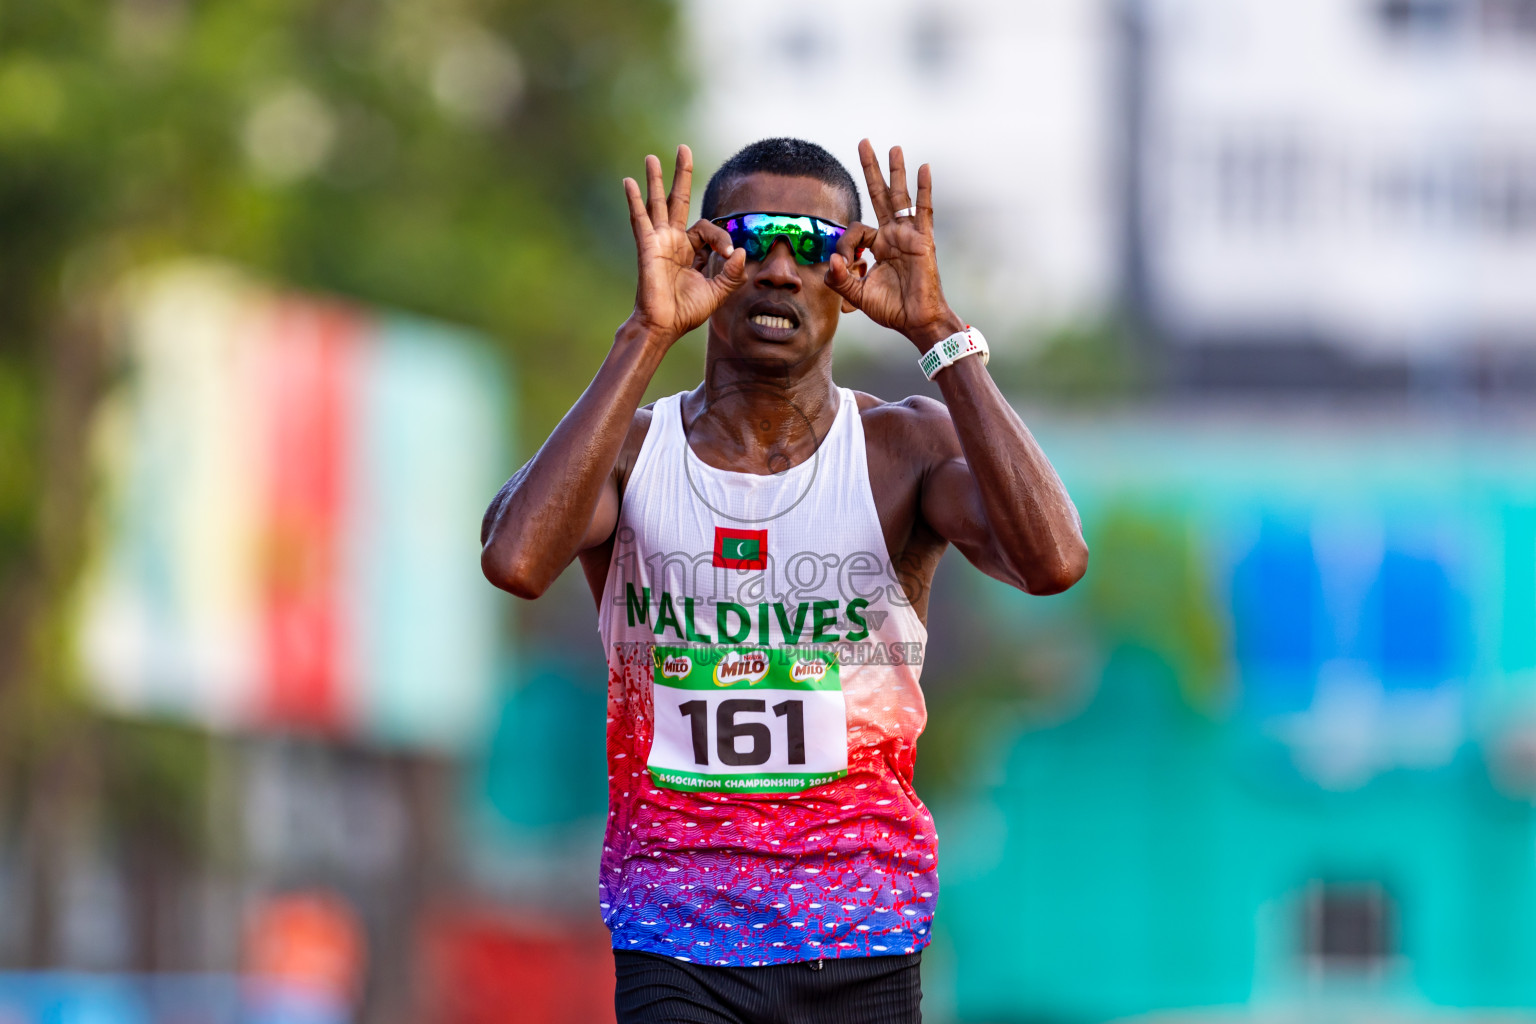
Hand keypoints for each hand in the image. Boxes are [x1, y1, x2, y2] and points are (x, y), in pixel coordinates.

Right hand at [623, 145, 746, 343]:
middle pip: (678, 200)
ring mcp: (658, 241)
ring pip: (657, 203)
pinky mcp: (647, 246)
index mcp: (690, 250)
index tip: (730, 254)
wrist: (664, 326)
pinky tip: (628, 182)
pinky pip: (640, 219)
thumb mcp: (718, 292)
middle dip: (682, 175)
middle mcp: (673, 241)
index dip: (722, 237)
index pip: (708, 229)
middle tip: (684, 148)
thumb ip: (732, 273)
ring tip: (652, 158)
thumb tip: (742, 251)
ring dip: (655, 180)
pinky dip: (634, 200)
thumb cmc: (686, 312)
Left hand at [826, 140, 962, 349]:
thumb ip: (840, 278)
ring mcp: (909, 235)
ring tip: (893, 148)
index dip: (845, 242)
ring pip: (900, 197)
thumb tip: (831, 259)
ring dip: (895, 171)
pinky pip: (924, 210)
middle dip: (871, 169)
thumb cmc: (891, 309)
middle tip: (863, 142)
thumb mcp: (857, 294)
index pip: (856, 229)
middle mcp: (893, 235)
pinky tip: (924, 168)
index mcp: (878, 246)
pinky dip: (924, 189)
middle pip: (880, 195)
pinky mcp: (923, 240)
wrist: (916, 321)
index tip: (844, 262)